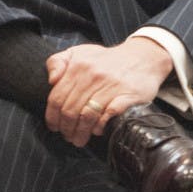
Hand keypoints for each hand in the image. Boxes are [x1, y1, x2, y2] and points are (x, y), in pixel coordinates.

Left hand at [44, 37, 172, 147]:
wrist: (141, 57)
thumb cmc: (105, 60)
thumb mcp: (78, 52)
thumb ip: (57, 62)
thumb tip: (51, 80)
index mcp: (78, 66)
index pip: (57, 98)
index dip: (52, 117)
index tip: (54, 127)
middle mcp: (93, 75)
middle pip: (70, 110)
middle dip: (66, 129)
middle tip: (67, 137)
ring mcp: (111, 85)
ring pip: (87, 115)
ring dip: (81, 132)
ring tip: (79, 139)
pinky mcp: (128, 94)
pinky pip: (109, 114)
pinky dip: (100, 125)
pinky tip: (98, 130)